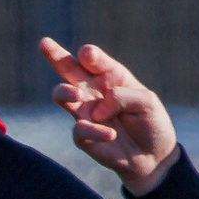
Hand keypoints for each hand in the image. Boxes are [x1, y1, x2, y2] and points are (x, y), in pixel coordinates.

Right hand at [42, 38, 181, 194]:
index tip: (88, 55)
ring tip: (76, 95)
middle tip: (44, 43)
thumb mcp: (147, 102)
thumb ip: (122, 96)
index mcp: (110, 76)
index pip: (93, 59)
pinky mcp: (85, 137)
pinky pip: (80, 130)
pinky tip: (111, 135)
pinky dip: (94, 131)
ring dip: (64, 92)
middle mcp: (93, 90)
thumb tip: (95, 110)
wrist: (154, 155)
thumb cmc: (151, 122)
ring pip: (62, 96)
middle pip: (68, 69)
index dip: (89, 56)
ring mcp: (85, 113)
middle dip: (55, 55)